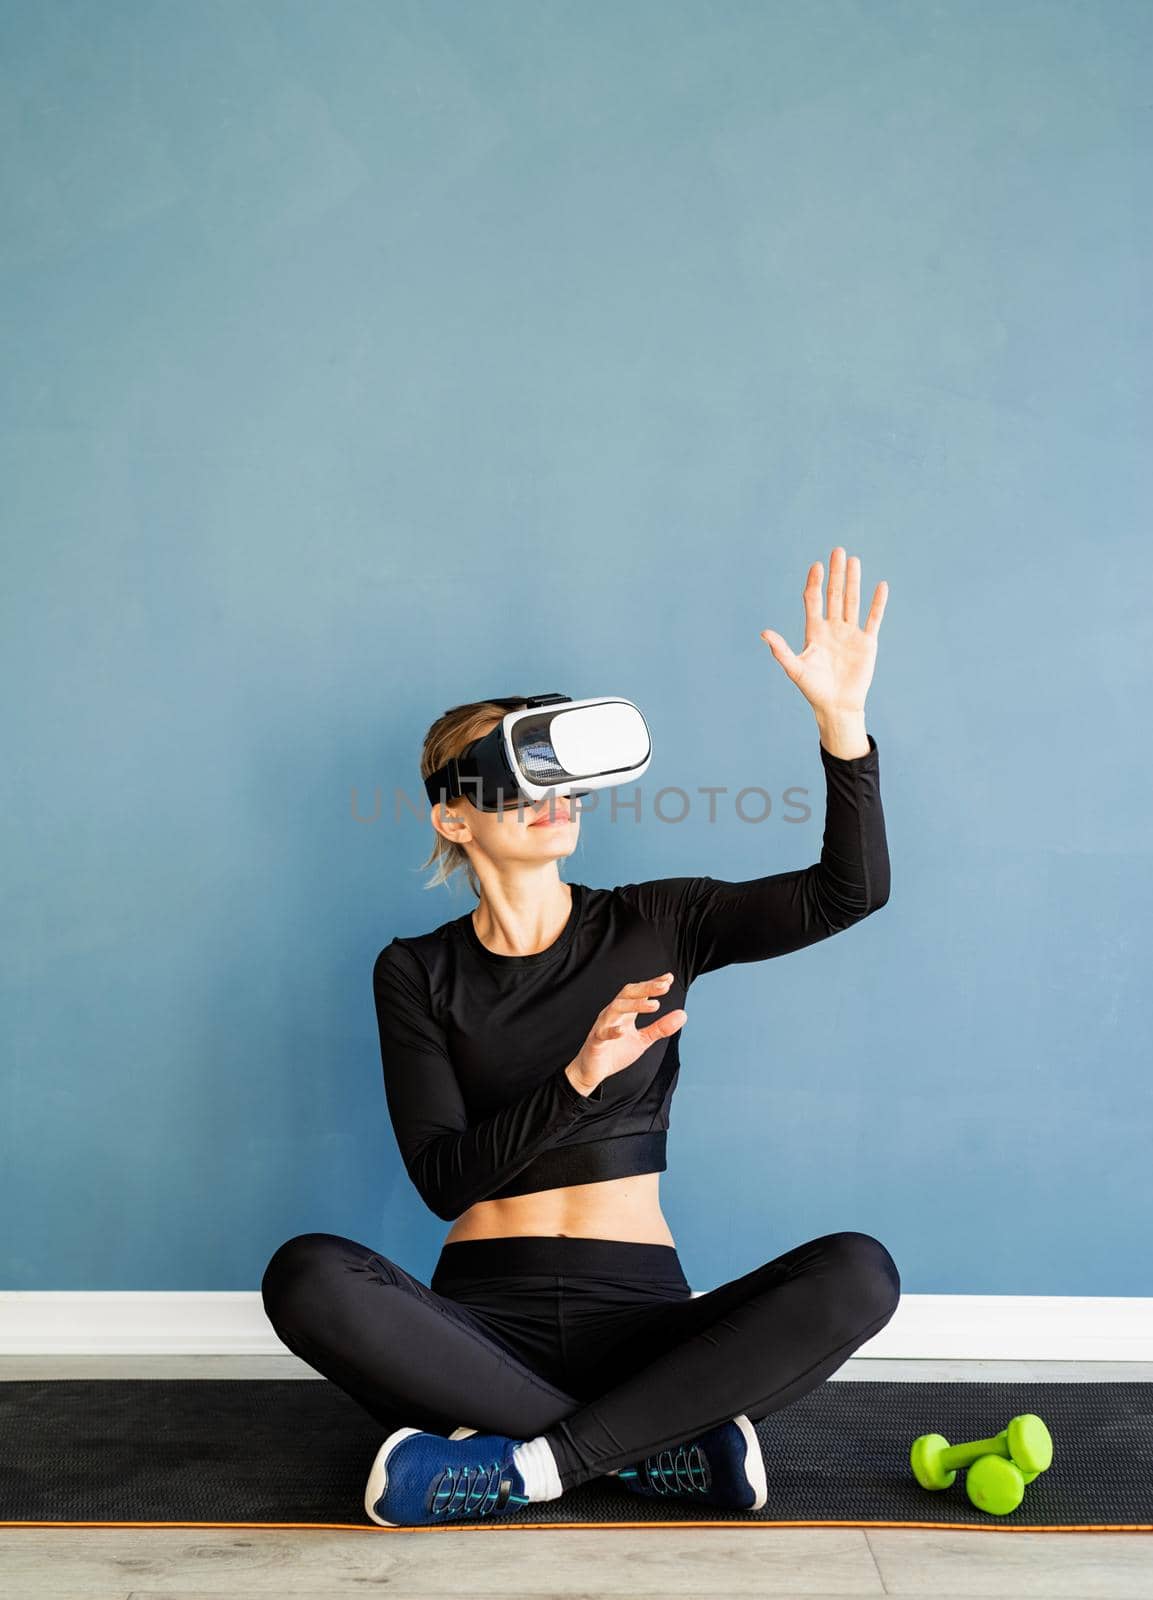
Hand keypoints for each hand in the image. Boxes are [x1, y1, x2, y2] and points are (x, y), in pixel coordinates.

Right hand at [566, 973, 686, 1094]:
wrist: (593, 1070)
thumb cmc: (616, 1052)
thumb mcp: (643, 1040)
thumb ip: (660, 1028)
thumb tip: (683, 1015)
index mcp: (625, 1012)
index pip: (639, 992)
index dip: (653, 984)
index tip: (669, 978)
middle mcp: (613, 1013)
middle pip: (628, 993)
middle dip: (646, 988)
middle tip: (664, 986)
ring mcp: (603, 1025)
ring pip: (616, 1008)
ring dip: (635, 1005)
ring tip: (655, 1005)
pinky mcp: (596, 1041)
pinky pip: (603, 1033)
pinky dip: (613, 1031)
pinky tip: (623, 1030)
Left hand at [759, 547, 887, 716]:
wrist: (837, 705)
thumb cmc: (813, 689)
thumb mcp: (795, 669)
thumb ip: (781, 650)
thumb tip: (763, 633)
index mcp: (814, 631)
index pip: (814, 600)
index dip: (815, 583)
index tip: (816, 566)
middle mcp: (832, 628)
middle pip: (834, 595)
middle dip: (836, 574)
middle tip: (837, 551)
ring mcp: (850, 634)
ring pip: (852, 601)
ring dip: (853, 581)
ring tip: (854, 560)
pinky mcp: (867, 643)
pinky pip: (873, 619)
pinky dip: (877, 604)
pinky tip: (880, 587)